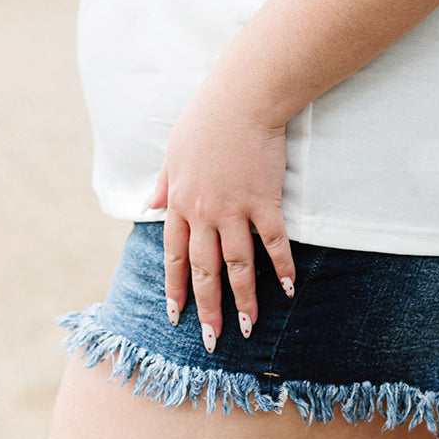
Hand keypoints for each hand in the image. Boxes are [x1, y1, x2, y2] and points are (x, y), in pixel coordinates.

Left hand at [148, 85, 294, 354]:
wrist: (241, 98)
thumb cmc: (206, 118)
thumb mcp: (173, 151)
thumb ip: (163, 182)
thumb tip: (148, 204)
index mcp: (179, 201)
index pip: (174, 254)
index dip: (176, 286)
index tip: (177, 315)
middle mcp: (203, 212)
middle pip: (205, 269)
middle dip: (208, 308)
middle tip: (211, 340)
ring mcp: (234, 209)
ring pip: (238, 265)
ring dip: (245, 300)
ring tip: (250, 328)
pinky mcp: (264, 201)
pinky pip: (274, 243)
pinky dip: (282, 267)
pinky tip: (290, 288)